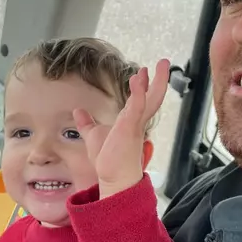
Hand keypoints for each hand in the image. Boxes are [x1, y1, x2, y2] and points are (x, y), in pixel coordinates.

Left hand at [74, 59, 169, 197]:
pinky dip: (138, 93)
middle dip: (159, 80)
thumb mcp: (93, 136)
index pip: (141, 100)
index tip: (143, 72)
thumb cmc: (107, 161)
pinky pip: (137, 108)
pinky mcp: (130, 129)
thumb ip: (87, 124)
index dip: (143, 86)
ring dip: (156, 82)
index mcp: (131, 122)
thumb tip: (78, 112)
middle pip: (153, 97)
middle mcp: (137, 122)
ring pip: (151, 100)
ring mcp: (136, 125)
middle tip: (163, 63)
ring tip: (160, 65)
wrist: (112, 178)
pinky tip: (138, 80)